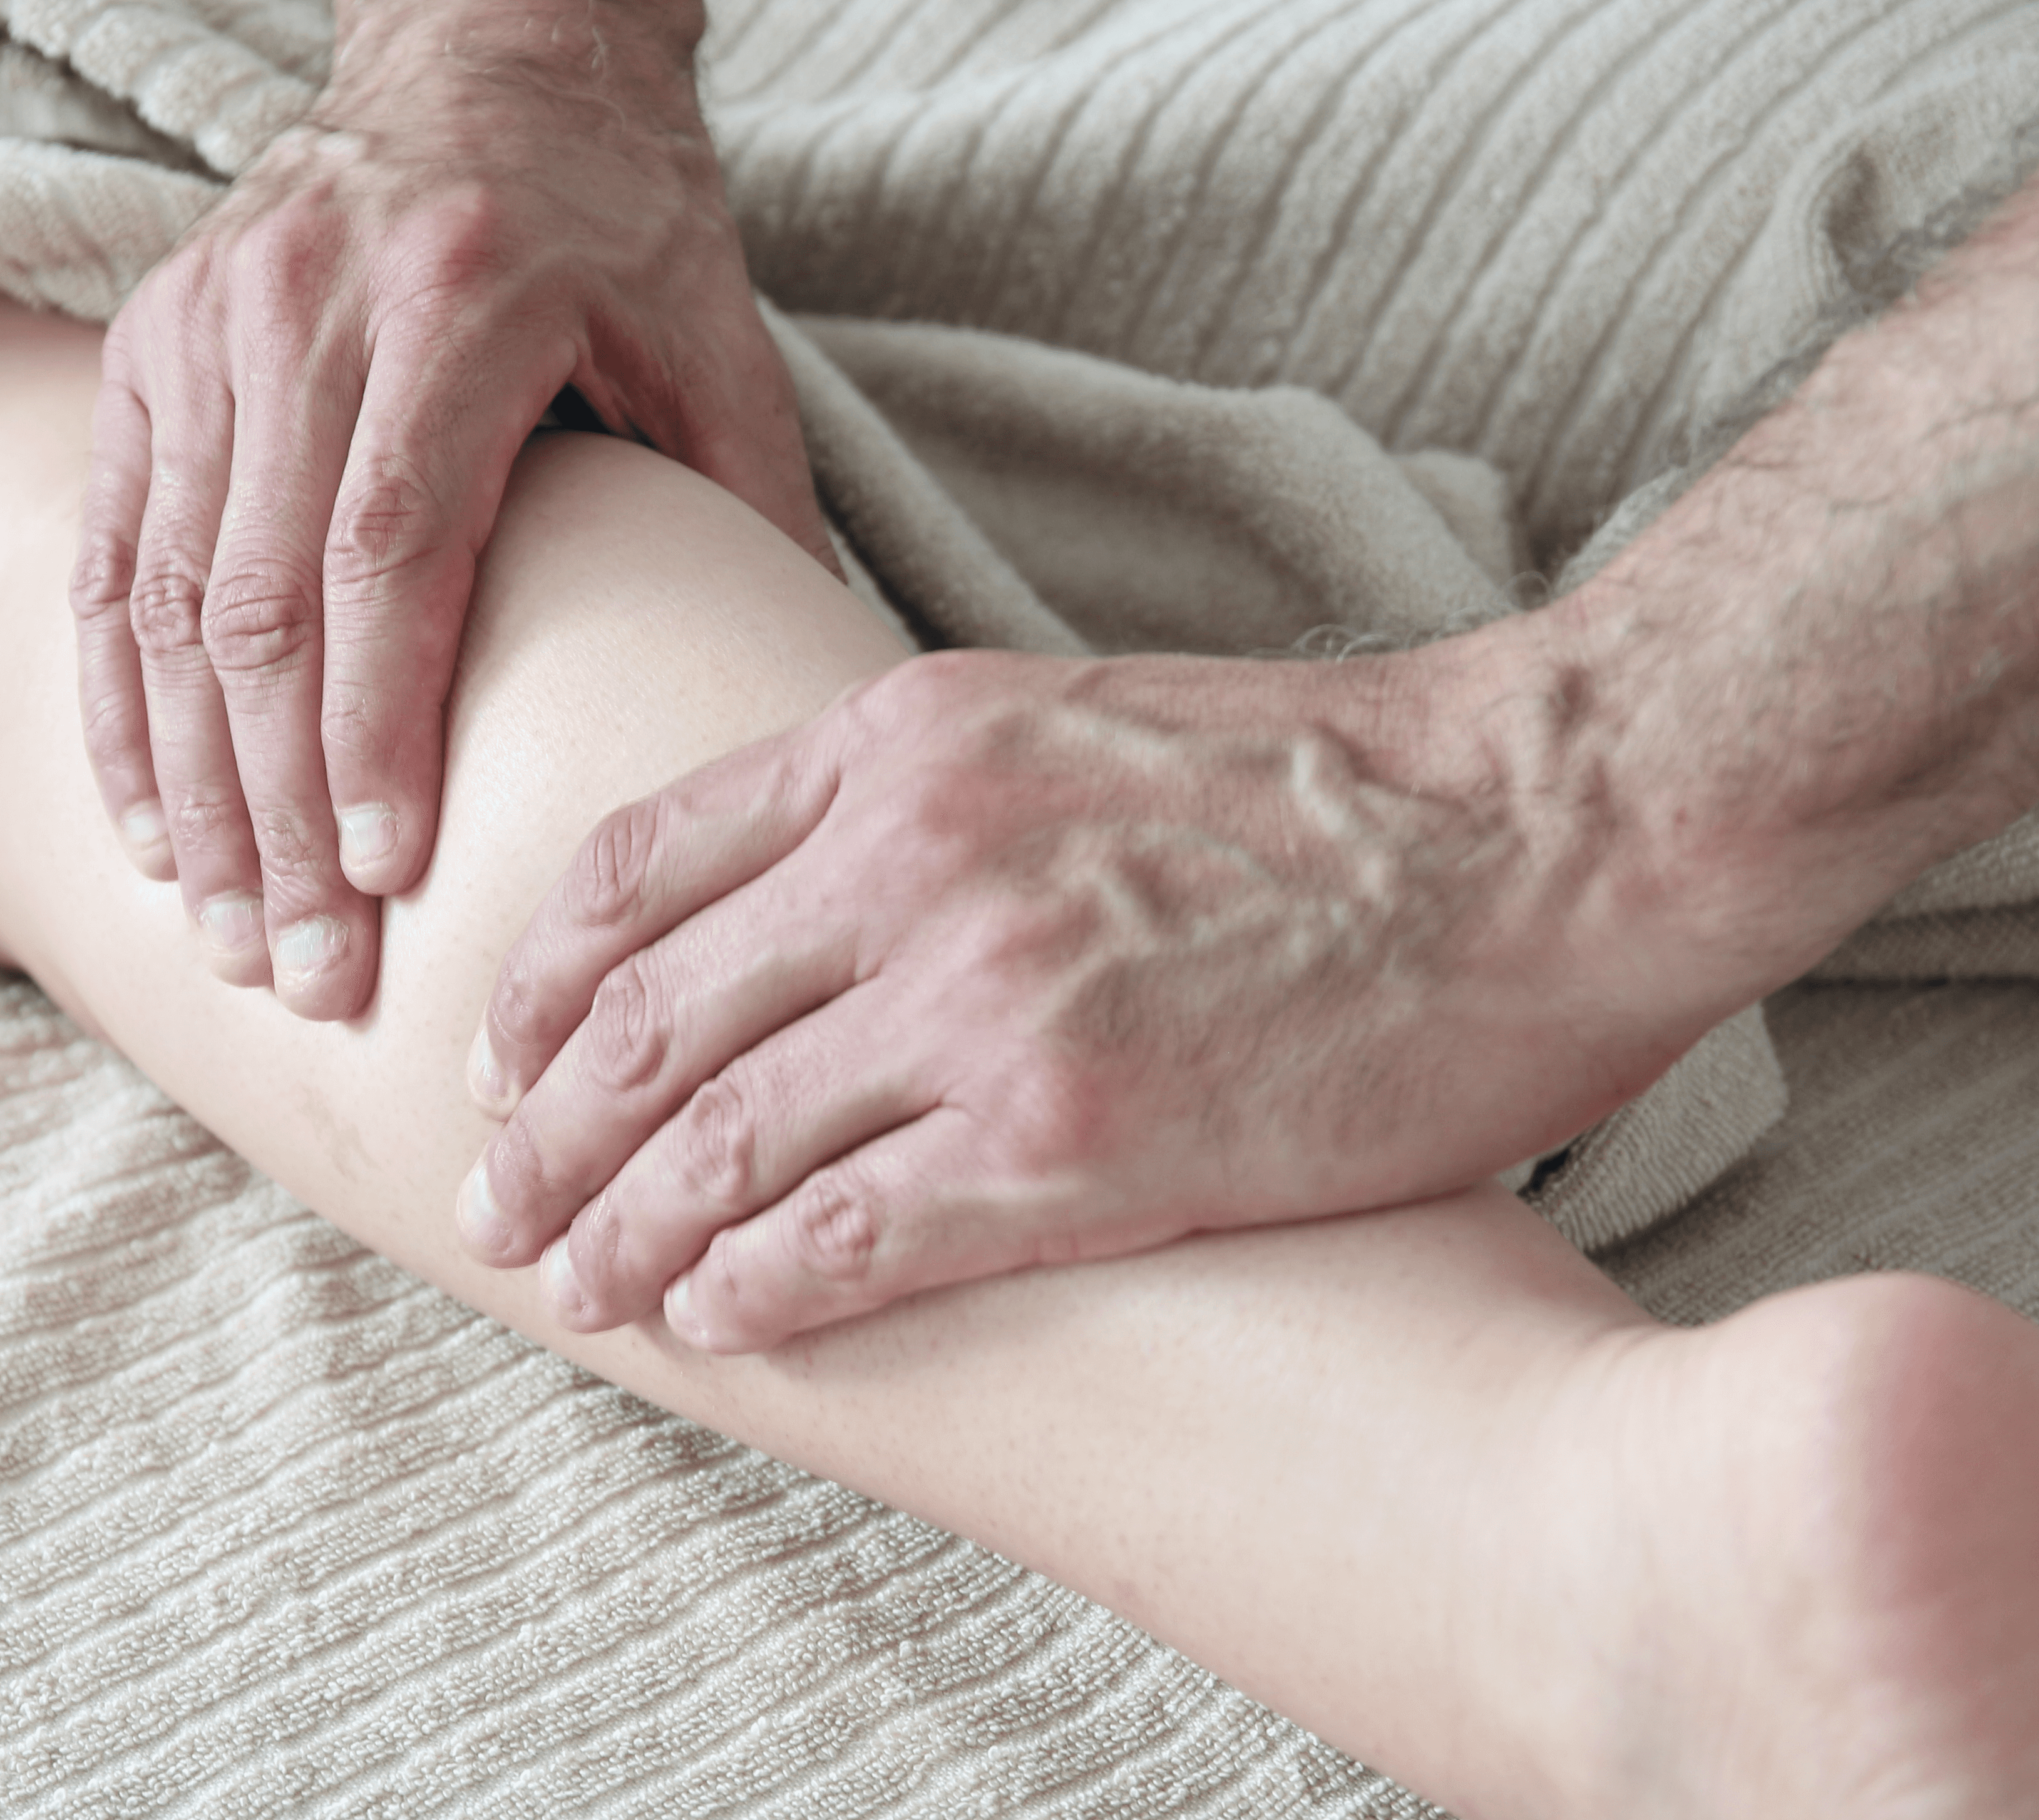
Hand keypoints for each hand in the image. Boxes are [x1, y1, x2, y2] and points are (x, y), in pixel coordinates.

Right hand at [73, 12, 830, 1019]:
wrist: (490, 28)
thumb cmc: (625, 207)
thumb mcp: (716, 332)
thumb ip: (752, 508)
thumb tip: (807, 710)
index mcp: (458, 298)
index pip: (391, 547)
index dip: (377, 725)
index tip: (391, 876)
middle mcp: (304, 301)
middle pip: (261, 599)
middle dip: (280, 808)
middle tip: (312, 971)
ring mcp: (205, 318)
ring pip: (165, 595)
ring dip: (192, 786)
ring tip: (231, 938)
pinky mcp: (145, 341)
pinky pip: (107, 552)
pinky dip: (120, 701)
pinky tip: (149, 825)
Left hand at [453, 643, 1740, 1351]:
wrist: (1539, 825)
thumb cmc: (1333, 781)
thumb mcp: (1072, 719)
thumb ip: (925, 791)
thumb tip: (814, 886)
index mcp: (905, 742)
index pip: (637, 867)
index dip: (540, 980)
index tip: (506, 1054)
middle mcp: (915, 860)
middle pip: (647, 1019)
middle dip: (545, 1128)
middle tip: (500, 1204)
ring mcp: (990, 1001)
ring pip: (723, 1141)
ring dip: (627, 1230)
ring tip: (582, 1285)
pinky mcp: (1081, 1137)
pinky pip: (854, 1235)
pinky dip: (760, 1285)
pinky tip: (717, 1318)